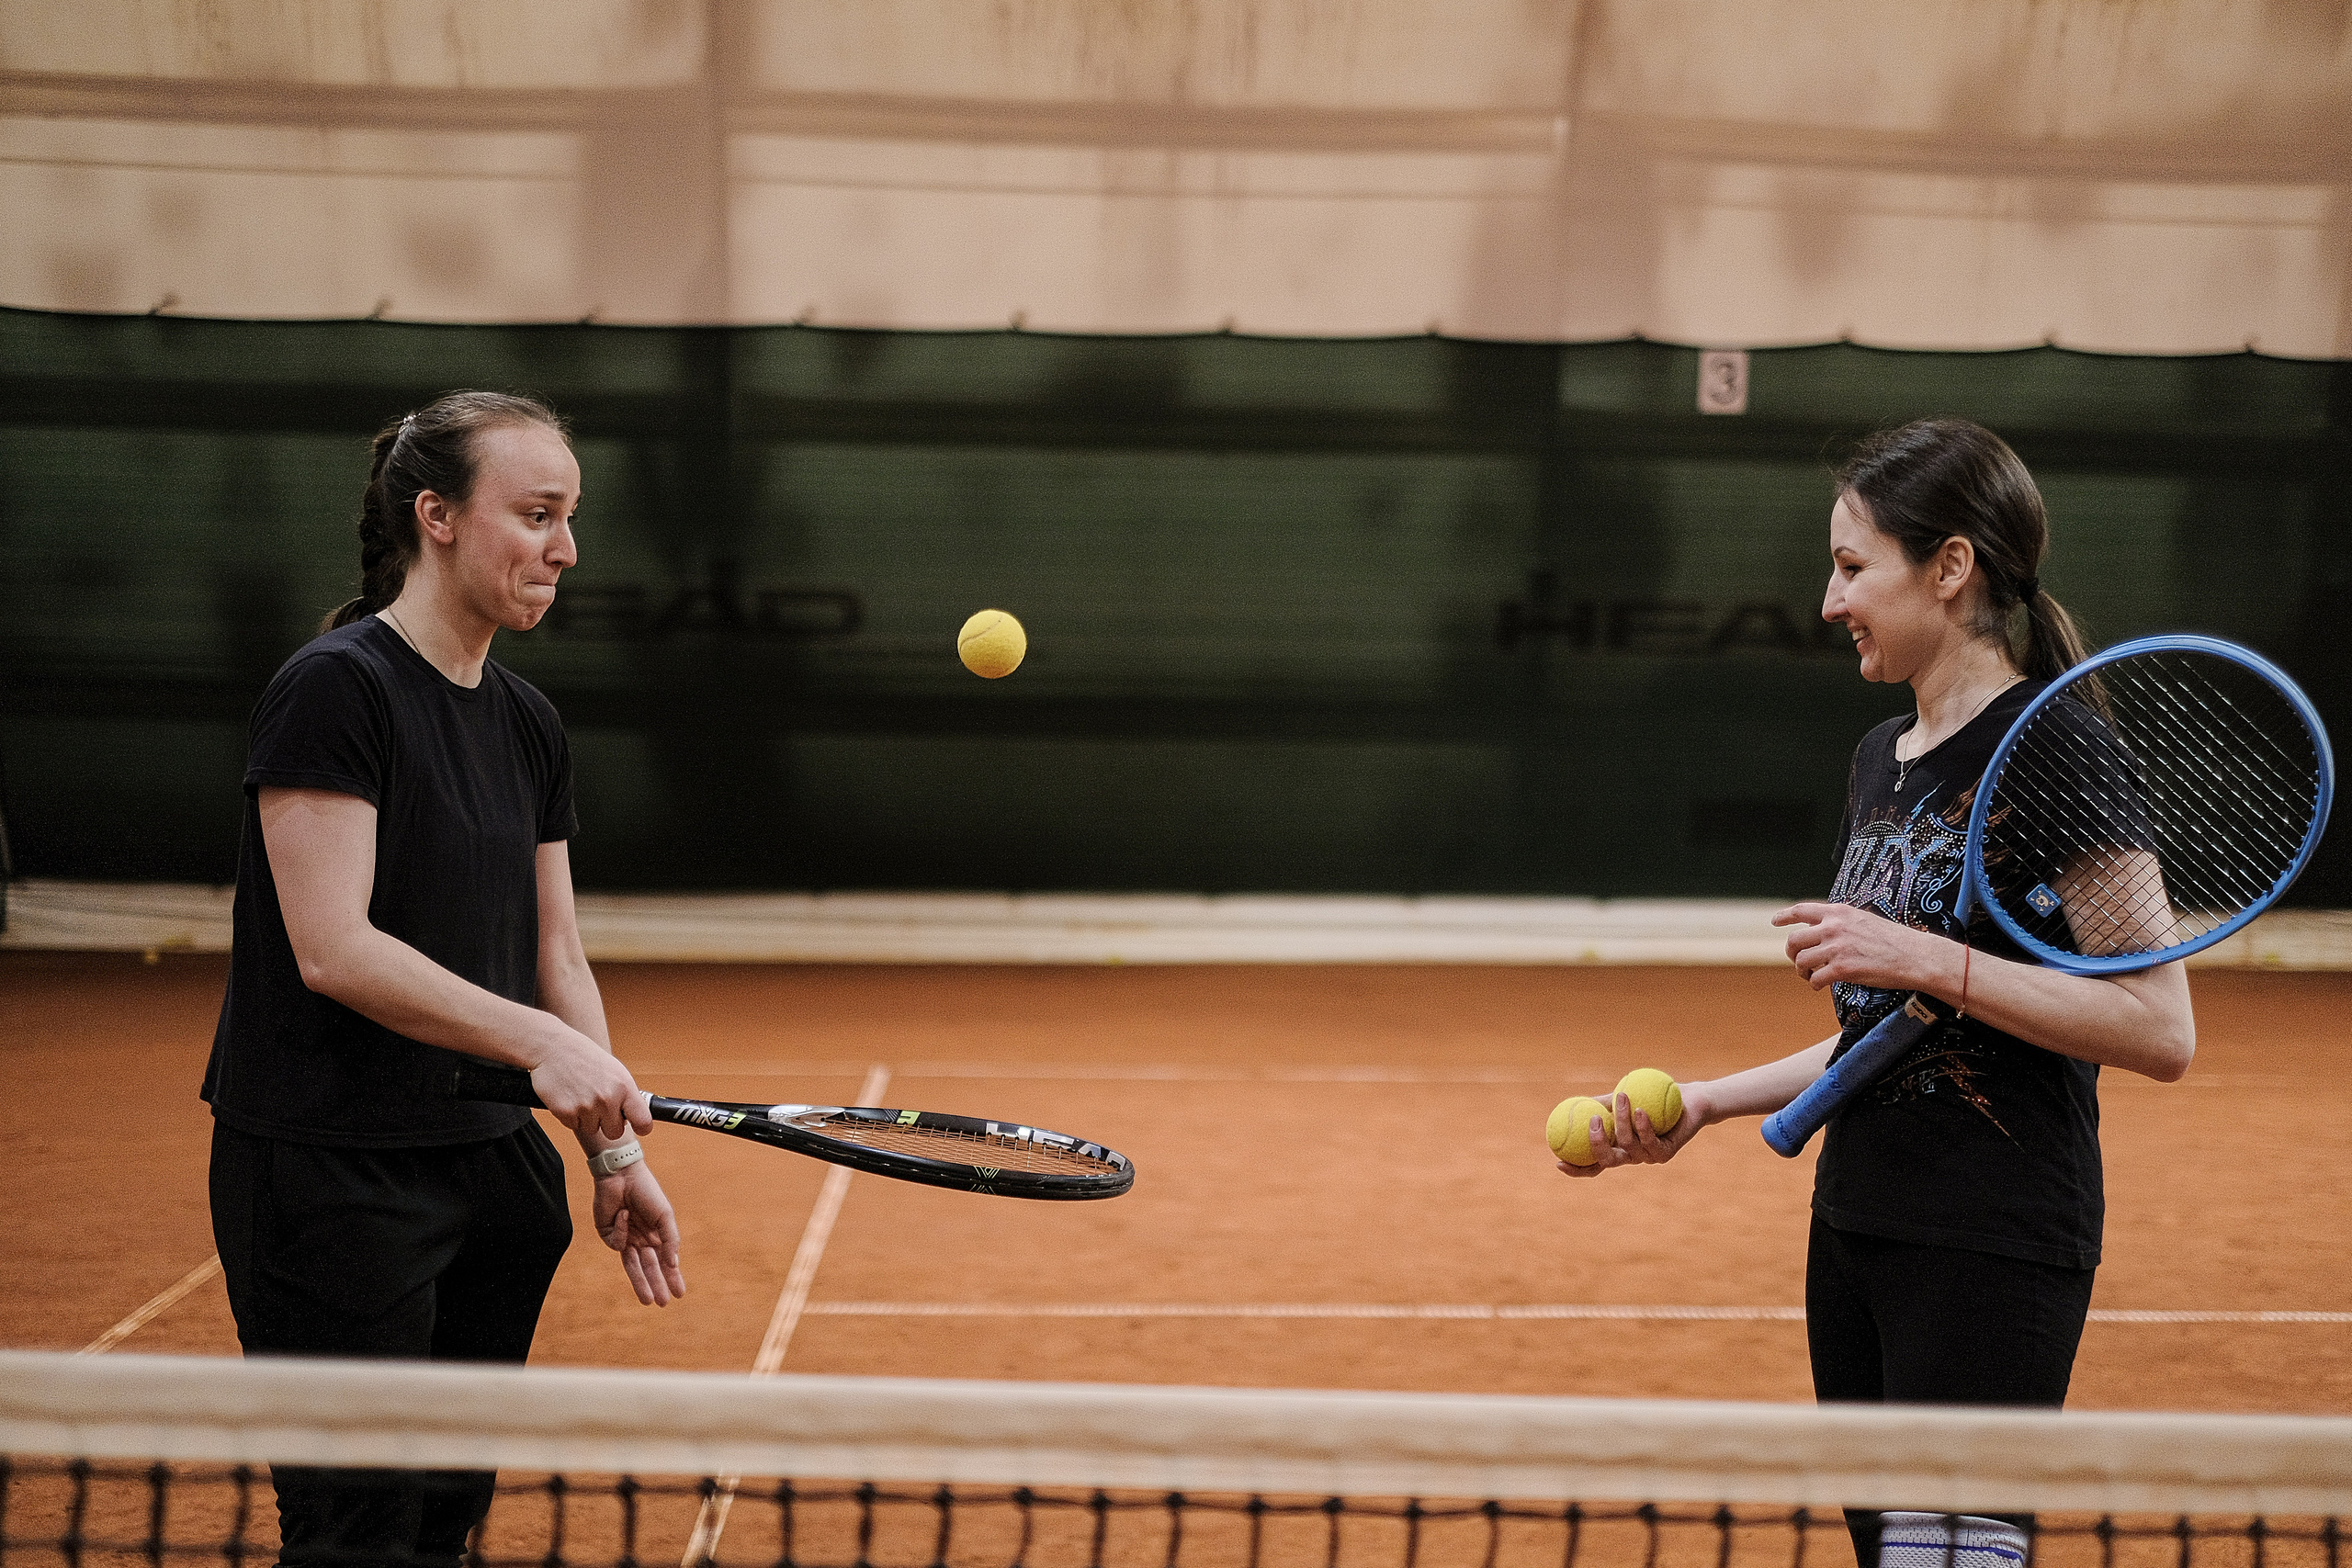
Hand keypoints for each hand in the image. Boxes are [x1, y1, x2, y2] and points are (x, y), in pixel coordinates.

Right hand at [529, 1032, 651, 1141]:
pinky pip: (573, 1126)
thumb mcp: (614, 1069)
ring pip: (592, 1129)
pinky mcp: (566, 1113)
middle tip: (598, 1106)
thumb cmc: (582, 1056)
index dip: (642, 1127)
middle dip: (607, 1123)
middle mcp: (607, 1098)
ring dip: (586, 1118)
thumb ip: (625, 1093)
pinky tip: (569, 1097)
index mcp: (624, 1086)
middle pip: (615, 1133)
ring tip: (580, 1095)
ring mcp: (587, 1107)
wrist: (552, 1047)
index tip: (639, 1128)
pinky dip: (570, 1116)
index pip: (643, 1120)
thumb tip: (633, 1114)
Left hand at [595, 1160, 684, 1305]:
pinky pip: (617, 1243)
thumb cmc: (647, 1192)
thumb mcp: (665, 1216)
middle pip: (649, 1268)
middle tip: (663, 1303)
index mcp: (657, 1235)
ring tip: (648, 1300)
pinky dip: (621, 1230)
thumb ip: (671, 1240)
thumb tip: (674, 1265)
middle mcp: (641, 1240)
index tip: (680, 1294)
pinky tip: (623, 1214)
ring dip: (640, 1283)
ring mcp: (624, 1238)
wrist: (621, 1175)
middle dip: (657, 1285)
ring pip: (632, 1266)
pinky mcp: (608, 1235)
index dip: (672, 1277)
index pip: (665, 1261)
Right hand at [1555, 1082, 1709, 1178]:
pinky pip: (1650, 1141)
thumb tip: (1571, 1103)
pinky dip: (1643, 1125)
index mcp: (1617, 1148)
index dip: (1576, 1169)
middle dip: (1597, 1144)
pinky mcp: (1666, 1153)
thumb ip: (1600, 1103)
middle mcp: (1631, 1156)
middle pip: (1608, 1162)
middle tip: (1592, 1120)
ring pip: (1628, 1145)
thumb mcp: (1620, 1097)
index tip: (1559, 1162)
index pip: (1593, 1165)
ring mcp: (1648, 1157)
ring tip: (1623, 1096)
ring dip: (1623, 1119)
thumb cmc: (1651, 1097)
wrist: (1687, 1099)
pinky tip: (1640, 1110)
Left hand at [1773, 902, 1939, 991]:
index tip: (1775, 922)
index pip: (1801, 910)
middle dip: (1791, 953)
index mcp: (1839, 912)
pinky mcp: (1843, 969)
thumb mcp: (1864, 919)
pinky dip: (1814, 984)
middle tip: (1798, 962)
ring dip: (1802, 971)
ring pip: (1801, 961)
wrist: (1915, 956)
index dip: (1784, 916)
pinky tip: (1820, 986)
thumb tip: (1823, 930)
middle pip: (1794, 940)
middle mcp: (1834, 927)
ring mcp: (1837, 948)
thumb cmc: (1893, 940)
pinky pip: (1815, 979)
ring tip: (1810, 976)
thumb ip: (1841, 922)